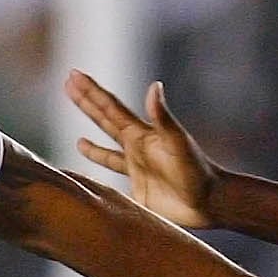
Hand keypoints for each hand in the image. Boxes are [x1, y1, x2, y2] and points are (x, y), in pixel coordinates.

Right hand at [66, 71, 223, 229]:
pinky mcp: (137, 187)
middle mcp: (137, 146)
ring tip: (77, 133)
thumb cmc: (197, 171)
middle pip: (105, 119)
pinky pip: (113, 174)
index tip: (73, 75)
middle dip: (87, 102)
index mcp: (142, 133)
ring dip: (93, 136)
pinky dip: (100, 166)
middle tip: (68, 83)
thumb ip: (163, 117)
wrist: (209, 202)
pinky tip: (89, 160)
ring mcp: (137, 166)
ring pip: (108, 146)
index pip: (111, 108)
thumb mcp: (178, 142)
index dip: (91, 92)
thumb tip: (154, 85)